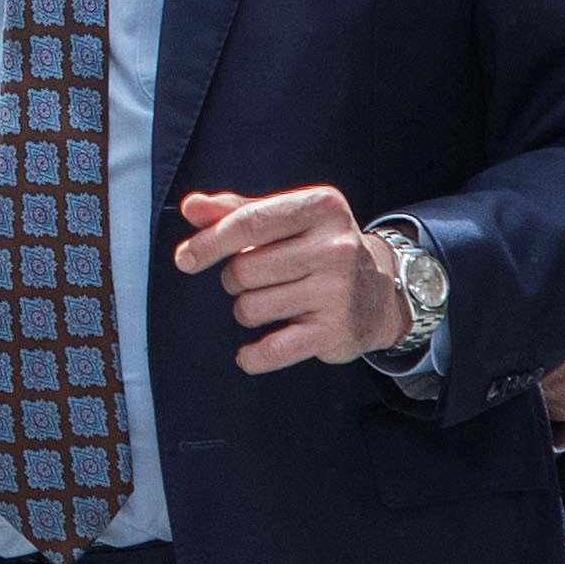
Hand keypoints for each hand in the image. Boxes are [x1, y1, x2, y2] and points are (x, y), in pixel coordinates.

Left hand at [177, 185, 412, 371]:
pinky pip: (273, 349)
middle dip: (235, 280)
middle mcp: (335, 246)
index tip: (184, 259)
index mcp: (320, 207)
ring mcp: (337, 290)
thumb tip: (190, 207)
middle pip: (243, 270)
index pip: (249, 222)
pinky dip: (252, 356)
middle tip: (258, 280)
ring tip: (272, 303)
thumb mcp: (285, 219)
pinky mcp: (336, 331)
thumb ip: (234, 210)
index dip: (209, 242)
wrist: (380, 293)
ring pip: (251, 308)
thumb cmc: (315, 248)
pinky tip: (247, 354)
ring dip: (247, 310)